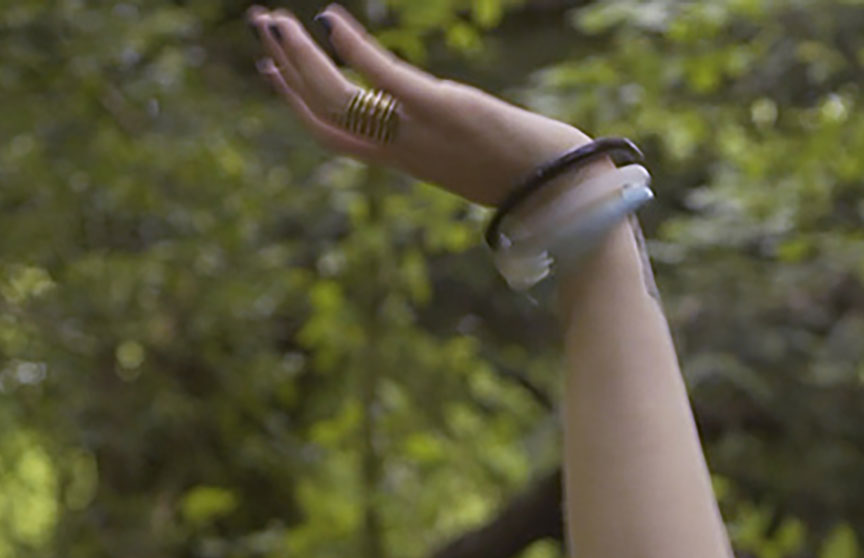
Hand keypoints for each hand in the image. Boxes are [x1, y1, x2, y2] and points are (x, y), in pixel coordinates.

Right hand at [248, 4, 588, 206]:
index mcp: (401, 161)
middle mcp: (399, 149)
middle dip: (285, 66)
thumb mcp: (467, 156)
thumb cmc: (522, 171)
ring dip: (299, 53)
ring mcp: (416, 129)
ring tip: (273, 18)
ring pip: (336, 94)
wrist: (556, 187)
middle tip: (261, 25)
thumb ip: (436, 135)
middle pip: (321, 110)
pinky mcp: (439, 107)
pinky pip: (381, 76)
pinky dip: (351, 46)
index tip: (270, 72)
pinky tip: (329, 17)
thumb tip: (431, 110)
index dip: (294, 103)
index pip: (330, 135)